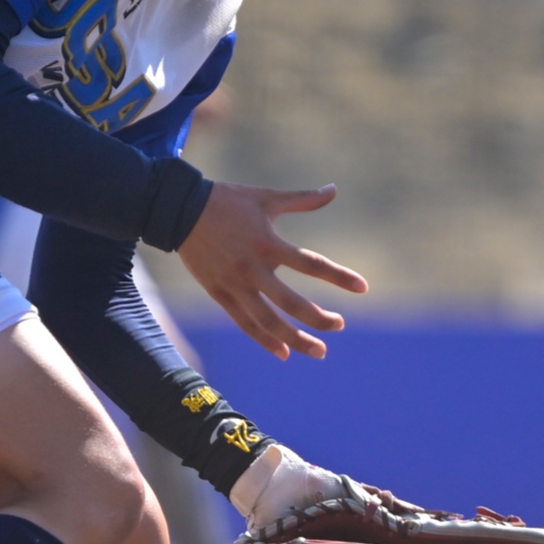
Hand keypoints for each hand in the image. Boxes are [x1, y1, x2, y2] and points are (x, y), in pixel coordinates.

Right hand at [177, 183, 367, 359]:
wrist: (180, 211)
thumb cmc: (227, 201)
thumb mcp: (266, 199)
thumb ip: (302, 200)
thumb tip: (333, 190)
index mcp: (268, 243)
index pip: (312, 264)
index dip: (339, 277)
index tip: (363, 288)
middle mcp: (253, 269)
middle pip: (292, 304)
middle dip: (319, 319)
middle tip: (339, 325)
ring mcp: (235, 285)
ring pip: (269, 322)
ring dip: (296, 339)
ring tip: (318, 351)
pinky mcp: (220, 294)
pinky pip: (245, 323)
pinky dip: (264, 340)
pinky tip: (283, 354)